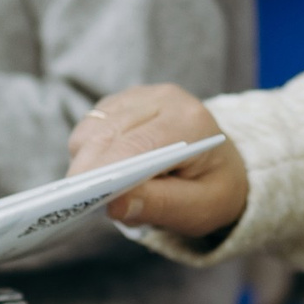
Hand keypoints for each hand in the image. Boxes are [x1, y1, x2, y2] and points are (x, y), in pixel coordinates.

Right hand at [66, 84, 250, 240]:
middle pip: (107, 130)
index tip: (79, 194)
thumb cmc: (214, 190)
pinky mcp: (126, 100)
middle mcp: (165, 99)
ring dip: (87, 159)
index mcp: (189, 122)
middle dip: (87, 167)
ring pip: (93, 125)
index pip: (136, 143)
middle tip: (78, 202)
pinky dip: (90, 150)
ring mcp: (143, 95)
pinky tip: (106, 170)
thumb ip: (160, 206)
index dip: (103, 167)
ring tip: (102, 189)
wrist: (225, 167)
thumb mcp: (199, 209)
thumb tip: (114, 204)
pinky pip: (92, 123)